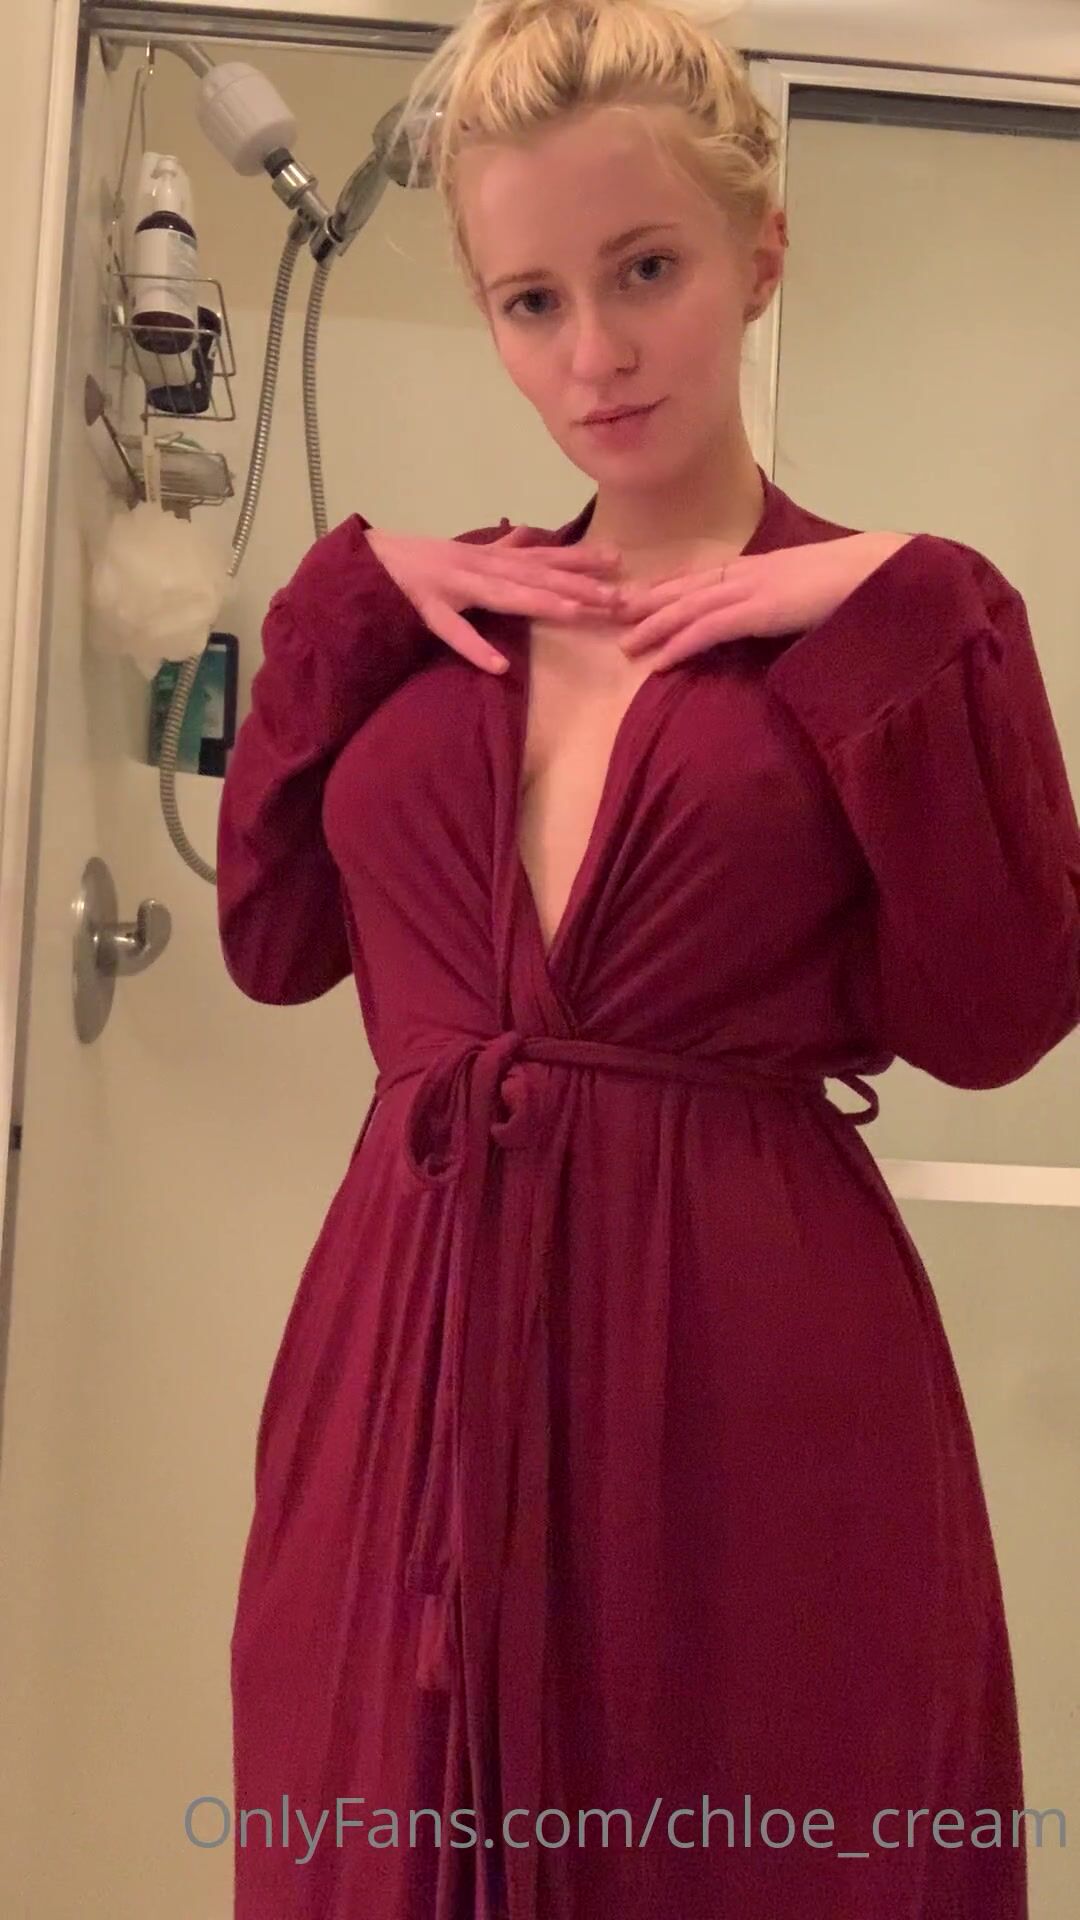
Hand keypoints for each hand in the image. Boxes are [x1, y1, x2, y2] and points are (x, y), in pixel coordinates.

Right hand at [366, 524, 625, 673]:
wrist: (364, 560)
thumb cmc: (416, 560)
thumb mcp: (464, 551)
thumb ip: (500, 547)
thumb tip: (531, 535)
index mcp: (487, 557)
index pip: (542, 557)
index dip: (580, 558)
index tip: (618, 561)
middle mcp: (478, 566)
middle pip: (536, 576)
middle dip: (578, 586)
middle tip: (617, 597)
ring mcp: (453, 585)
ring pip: (505, 596)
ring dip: (542, 604)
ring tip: (578, 616)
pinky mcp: (426, 608)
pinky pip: (452, 631)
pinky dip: (474, 647)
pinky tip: (499, 666)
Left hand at [614, 531, 913, 671]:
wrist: (882, 570)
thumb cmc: (857, 585)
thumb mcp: (811, 592)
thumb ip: (787, 602)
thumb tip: (776, 618)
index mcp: (760, 567)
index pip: (703, 577)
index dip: (669, 589)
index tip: (640, 599)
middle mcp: (749, 573)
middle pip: (685, 588)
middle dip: (647, 604)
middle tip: (612, 618)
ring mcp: (752, 589)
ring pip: (688, 608)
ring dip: (654, 627)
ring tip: (625, 646)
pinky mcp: (760, 609)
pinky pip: (709, 628)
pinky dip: (679, 643)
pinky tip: (659, 660)